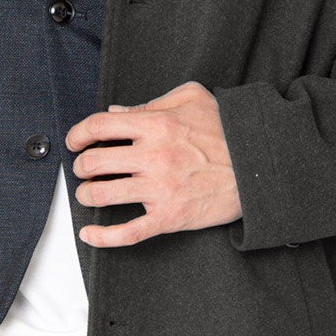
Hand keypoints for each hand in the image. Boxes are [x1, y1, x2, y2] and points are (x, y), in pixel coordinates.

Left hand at [63, 80, 241, 247]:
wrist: (260, 165)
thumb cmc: (228, 130)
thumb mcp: (192, 98)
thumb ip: (151, 103)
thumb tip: (118, 111)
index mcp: (156, 125)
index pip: (99, 126)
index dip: (78, 133)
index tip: (74, 141)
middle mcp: (154, 157)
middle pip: (94, 162)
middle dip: (81, 166)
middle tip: (84, 168)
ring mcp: (160, 190)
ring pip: (102, 195)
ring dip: (87, 195)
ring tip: (89, 193)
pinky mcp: (170, 217)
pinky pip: (128, 233)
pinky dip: (102, 237)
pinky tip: (89, 235)